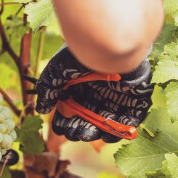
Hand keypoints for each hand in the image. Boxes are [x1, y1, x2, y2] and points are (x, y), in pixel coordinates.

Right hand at [35, 46, 152, 142]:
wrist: (111, 44)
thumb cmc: (82, 55)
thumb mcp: (57, 70)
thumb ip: (48, 89)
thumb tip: (43, 109)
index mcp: (80, 89)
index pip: (71, 113)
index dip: (65, 124)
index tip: (62, 128)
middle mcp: (97, 95)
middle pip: (89, 122)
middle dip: (81, 131)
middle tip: (79, 132)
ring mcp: (116, 98)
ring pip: (108, 125)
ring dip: (99, 134)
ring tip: (92, 133)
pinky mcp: (135, 98)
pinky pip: (130, 120)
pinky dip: (122, 130)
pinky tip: (109, 132)